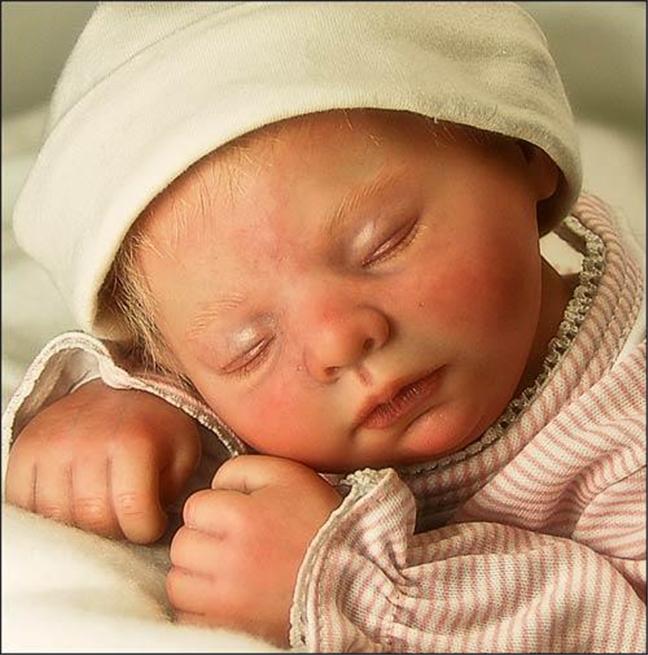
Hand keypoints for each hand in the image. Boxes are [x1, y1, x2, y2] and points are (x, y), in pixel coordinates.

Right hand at [5, 380, 200, 542]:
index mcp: (133, 441)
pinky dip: (45, 516)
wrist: (125, 389)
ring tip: (101, 511)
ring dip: (81, 527)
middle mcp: (87, 441)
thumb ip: (174, 492)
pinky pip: (23, 503)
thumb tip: (151, 526)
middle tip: (126, 520)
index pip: (134, 512)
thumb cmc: (158, 428)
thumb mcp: (184, 454)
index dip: (147, 530)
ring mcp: (51, 445)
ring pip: (56, 517)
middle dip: (115, 531)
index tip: (152, 523)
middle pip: (93, 519)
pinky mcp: (26, 448)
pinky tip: (70, 506)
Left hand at [167, 455, 341, 646]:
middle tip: (229, 541)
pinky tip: (226, 594)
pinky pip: (190, 616)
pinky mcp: (233, 629)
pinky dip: (201, 605)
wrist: (356, 574)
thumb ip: (242, 468)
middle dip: (201, 540)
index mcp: (243, 517)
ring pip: (178, 583)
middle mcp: (231, 560)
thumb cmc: (322, 520)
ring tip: (224, 569)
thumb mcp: (288, 474)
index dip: (214, 507)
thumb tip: (213, 485)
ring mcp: (229, 601)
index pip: (194, 507)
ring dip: (195, 574)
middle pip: (182, 545)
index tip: (235, 515)